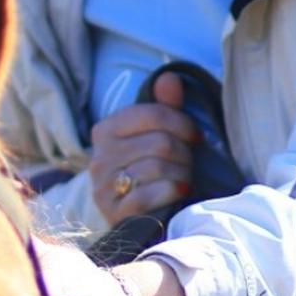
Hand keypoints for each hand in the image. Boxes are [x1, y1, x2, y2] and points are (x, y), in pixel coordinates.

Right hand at [89, 72, 198, 225]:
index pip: (152, 114)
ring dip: (182, 174)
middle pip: (160, 143)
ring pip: (157, 168)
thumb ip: (164, 107)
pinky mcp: (113, 213)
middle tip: (189, 162)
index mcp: (106, 130)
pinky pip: (148, 195)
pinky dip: (171, 192)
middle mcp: (99, 157)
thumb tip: (169, 78)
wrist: (135, 217)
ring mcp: (103, 187)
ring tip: (184, 178)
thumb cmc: (149, 170)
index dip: (183, 123)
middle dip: (185, 154)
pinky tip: (179, 192)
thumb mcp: (155, 136)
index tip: (196, 137)